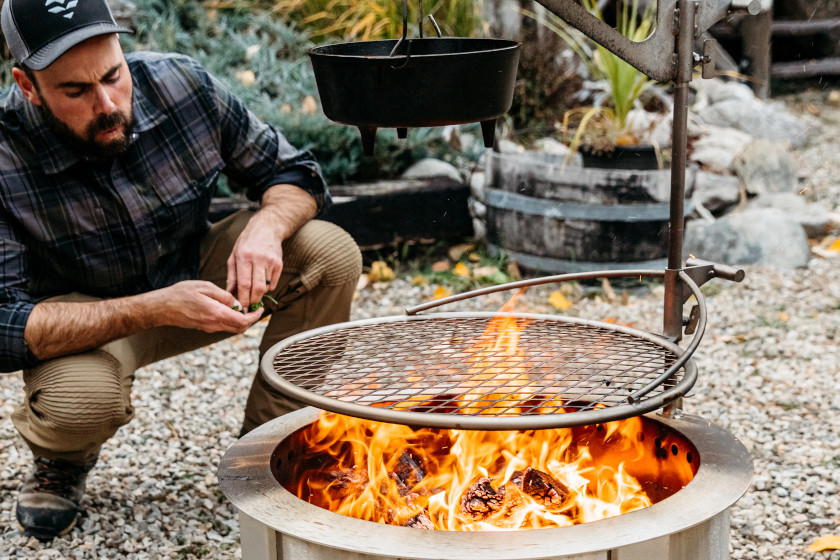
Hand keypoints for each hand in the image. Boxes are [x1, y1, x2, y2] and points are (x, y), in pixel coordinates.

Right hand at [147, 280, 262, 332]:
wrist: (161, 307)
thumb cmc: (180, 294)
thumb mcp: (205, 287)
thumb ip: (223, 295)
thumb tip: (236, 302)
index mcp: (217, 314)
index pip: (243, 322)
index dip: (255, 317)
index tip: (260, 309)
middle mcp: (214, 324)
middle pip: (240, 328)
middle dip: (250, 319)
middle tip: (254, 308)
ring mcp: (208, 327)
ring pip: (231, 328)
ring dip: (240, 319)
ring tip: (242, 305)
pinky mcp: (204, 327)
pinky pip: (222, 325)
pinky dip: (230, 319)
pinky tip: (228, 308)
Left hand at [226, 209, 283, 309]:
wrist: (266, 228)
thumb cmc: (246, 243)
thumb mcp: (234, 256)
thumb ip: (232, 276)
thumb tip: (230, 293)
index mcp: (244, 257)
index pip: (244, 283)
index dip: (243, 298)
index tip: (241, 307)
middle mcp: (258, 259)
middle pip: (257, 288)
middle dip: (253, 300)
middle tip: (249, 305)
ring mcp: (271, 261)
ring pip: (266, 287)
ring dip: (259, 294)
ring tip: (253, 291)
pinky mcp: (279, 264)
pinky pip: (273, 283)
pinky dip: (267, 287)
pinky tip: (262, 282)